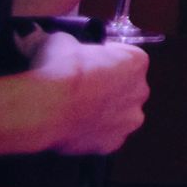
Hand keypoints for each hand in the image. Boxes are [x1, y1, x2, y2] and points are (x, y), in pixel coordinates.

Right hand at [27, 31, 149, 154]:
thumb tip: (53, 42)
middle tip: (80, 90)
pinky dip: (92, 134)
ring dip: (103, 113)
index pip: (125, 57)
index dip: (105, 60)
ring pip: (119, 115)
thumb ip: (68, 44)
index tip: (87, 64)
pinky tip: (73, 129)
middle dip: (108, 88)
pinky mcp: (113, 144)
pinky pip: (104, 137)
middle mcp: (140, 91)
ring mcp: (129, 120)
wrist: (46, 108)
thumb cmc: (59, 68)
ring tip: (75, 112)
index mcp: (136, 61)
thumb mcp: (61, 41)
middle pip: (126, 88)